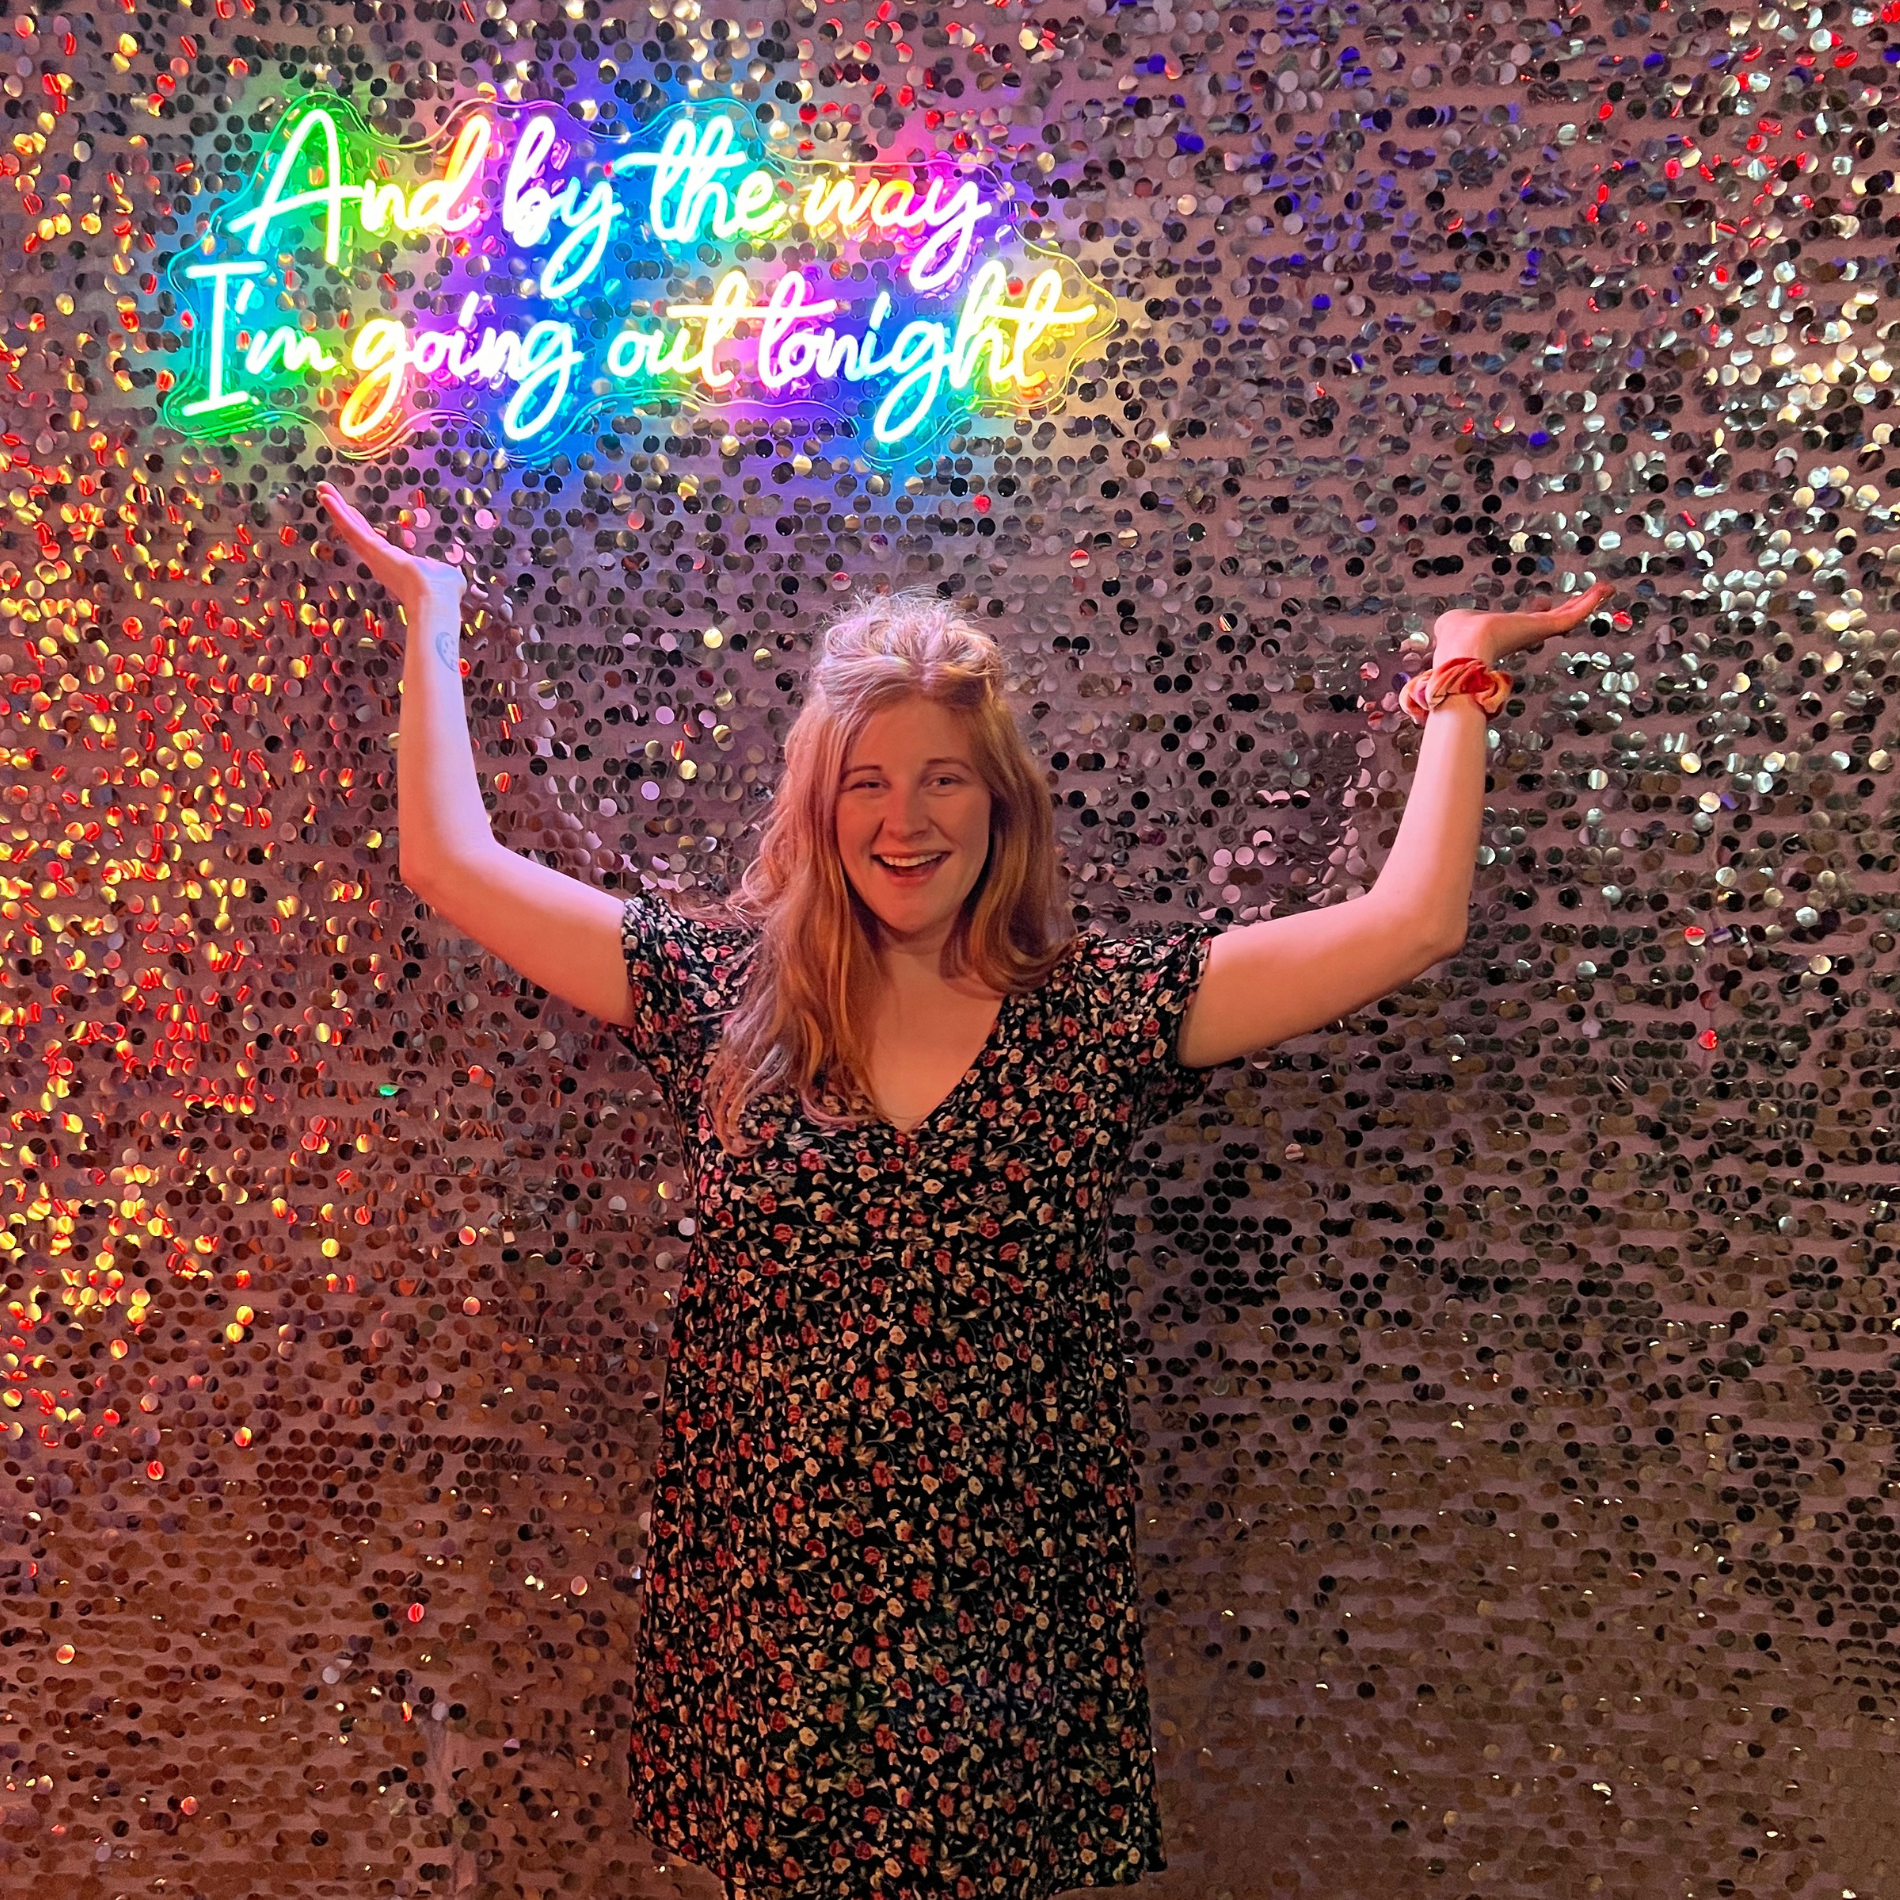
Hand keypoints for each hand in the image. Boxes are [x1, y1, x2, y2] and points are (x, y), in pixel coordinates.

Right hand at [317, 480, 464, 610]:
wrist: (435, 598)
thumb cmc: (444, 591)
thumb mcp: (445, 576)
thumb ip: (443, 573)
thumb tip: (452, 577)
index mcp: (396, 565)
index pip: (376, 542)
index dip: (364, 529)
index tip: (355, 516)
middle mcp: (380, 561)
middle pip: (357, 532)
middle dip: (343, 513)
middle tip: (328, 496)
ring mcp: (373, 555)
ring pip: (350, 528)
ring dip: (336, 508)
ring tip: (323, 489)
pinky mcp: (370, 549)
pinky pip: (351, 528)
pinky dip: (338, 512)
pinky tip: (327, 496)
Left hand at [1432, 578, 1614, 667]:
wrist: (1467, 645)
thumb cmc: (1456, 635)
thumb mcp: (1455, 621)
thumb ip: (1458, 622)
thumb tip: (1450, 623)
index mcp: (1504, 632)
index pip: (1524, 622)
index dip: (1534, 612)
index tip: (1542, 602)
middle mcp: (1524, 633)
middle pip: (1552, 620)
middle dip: (1569, 608)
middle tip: (1587, 597)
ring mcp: (1537, 631)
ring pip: (1568, 617)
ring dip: (1588, 602)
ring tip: (1605, 590)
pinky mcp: (1547, 627)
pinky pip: (1573, 615)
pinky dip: (1591, 601)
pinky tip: (1605, 589)